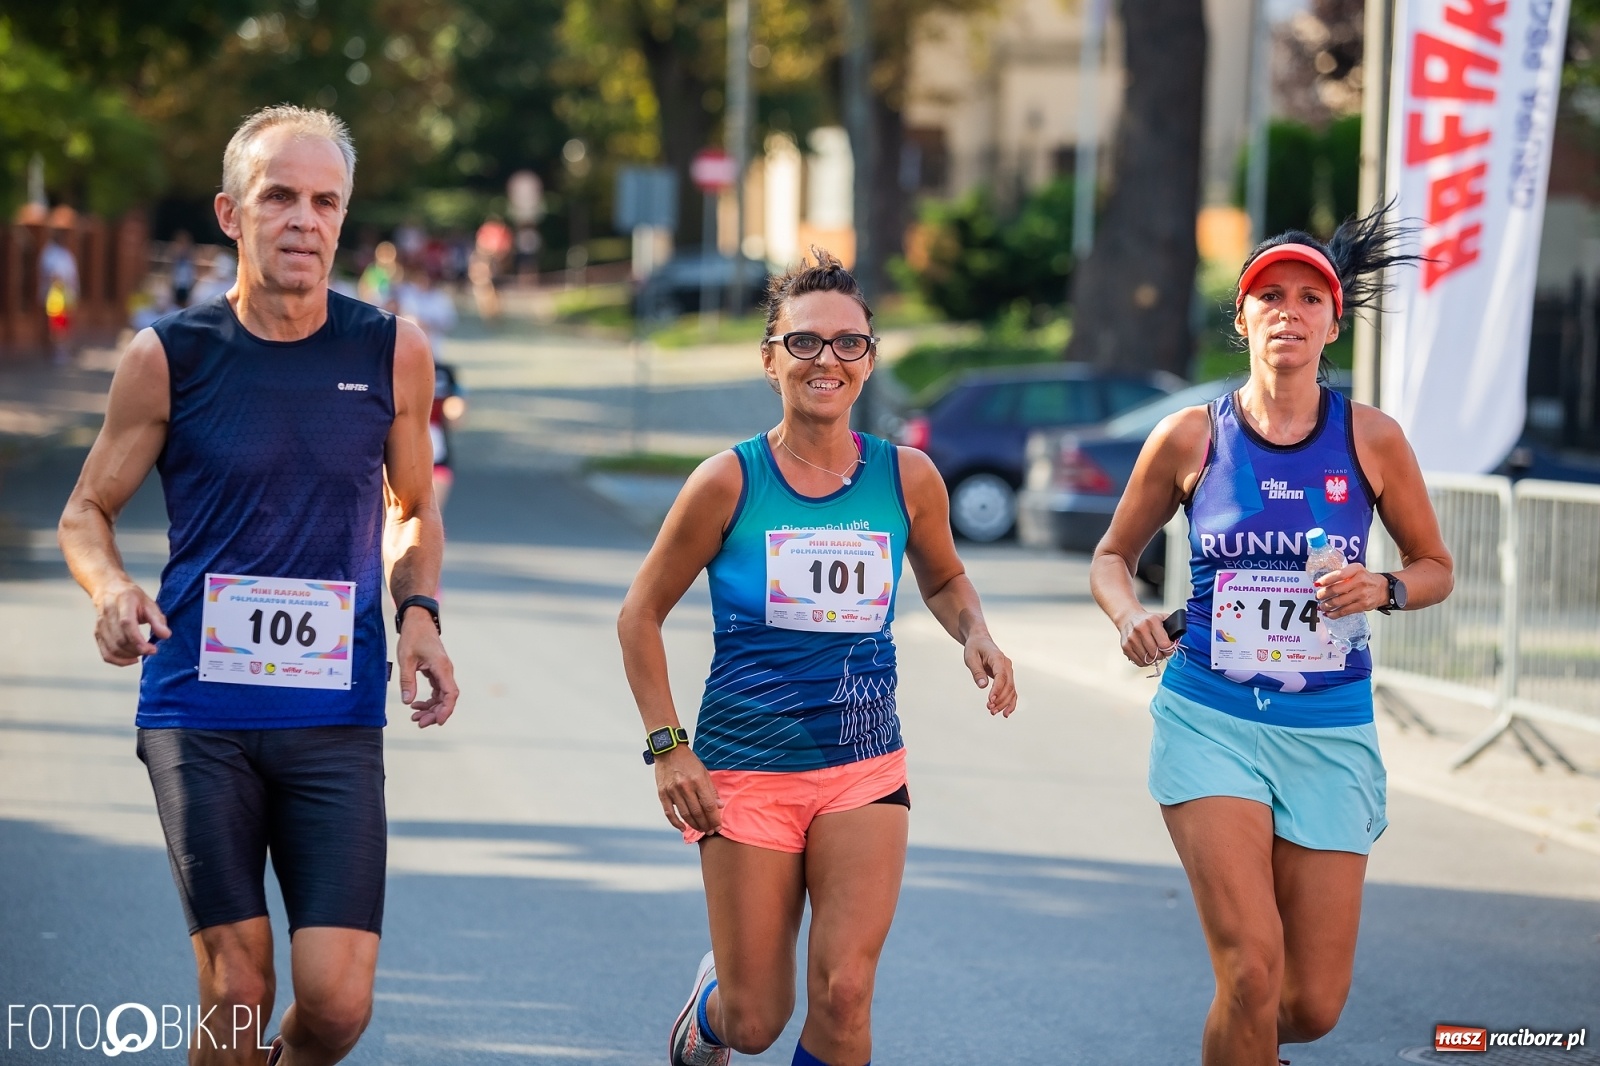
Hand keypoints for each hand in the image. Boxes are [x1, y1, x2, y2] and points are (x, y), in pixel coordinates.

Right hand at [92, 580, 169, 665]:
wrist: (109, 590)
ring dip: (130, 656)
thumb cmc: (132, 598)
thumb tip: (166, 635)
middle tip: (151, 650)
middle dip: (137, 650)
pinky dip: (119, 661)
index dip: (138, 640)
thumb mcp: (149, 603)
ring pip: (112, 649)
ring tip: (143, 652)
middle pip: (119, 639)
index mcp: (123, 602)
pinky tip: (132, 660)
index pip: (126, 624)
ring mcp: (100, 625)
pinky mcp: (98, 634)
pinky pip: (106, 654)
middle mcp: (108, 614)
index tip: (152, 649)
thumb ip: (157, 619)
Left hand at [397, 612, 457, 726]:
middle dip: (435, 713)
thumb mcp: (406, 659)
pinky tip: (415, 704)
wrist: (418, 620)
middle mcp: (446, 671)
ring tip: (414, 716)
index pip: (450, 694)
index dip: (446, 710)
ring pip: (442, 697)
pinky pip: (437, 691)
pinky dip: (428, 700)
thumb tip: (407, 701)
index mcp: (442, 667)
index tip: (437, 721)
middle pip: (447, 699)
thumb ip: (407, 680)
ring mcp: (442, 672)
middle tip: (418, 722)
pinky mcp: (437, 672)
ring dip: (431, 709)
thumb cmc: (413, 636)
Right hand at [654, 746, 722, 833]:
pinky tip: (683, 828)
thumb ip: (711, 790)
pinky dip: (676, 823)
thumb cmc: (688, 761)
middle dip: (706, 824)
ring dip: (694, 825)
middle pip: (698, 812)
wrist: (668, 750)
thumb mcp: (704, 772)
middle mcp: (685, 787)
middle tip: (710, 831)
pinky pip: (669, 813)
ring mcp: (672, 791)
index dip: (714, 818)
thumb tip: (719, 806)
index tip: (718, 826)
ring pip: (685, 814)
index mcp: (698, 780)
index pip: (709, 805)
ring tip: (701, 830)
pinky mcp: (662, 793)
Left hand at [963, 633, 1017, 716]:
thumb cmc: (974, 648)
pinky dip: (1010, 702)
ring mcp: (1009, 671)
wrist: (980, 640)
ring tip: (993, 712)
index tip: (990, 700)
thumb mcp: (970, 657)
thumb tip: (983, 686)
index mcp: (998, 658)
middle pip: (1008, 685)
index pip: (1001, 676)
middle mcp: (1007, 665)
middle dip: (1000, 699)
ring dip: (1004, 703)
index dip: (997, 689)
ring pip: (1012, 690)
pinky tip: (1006, 713)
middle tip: (989, 709)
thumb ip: (977, 671)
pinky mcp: (1007, 677)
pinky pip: (1012, 691)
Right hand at [1117, 609, 1174, 669]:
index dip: (1169, 650)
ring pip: (1147, 659)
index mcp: (1152, 622)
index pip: (1164, 644)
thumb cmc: (1147, 620)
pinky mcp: (1125, 646)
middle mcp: (1140, 629)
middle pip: (1156, 653)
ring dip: (1153, 659)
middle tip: (1161, 652)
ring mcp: (1132, 639)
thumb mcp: (1162, 618)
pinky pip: (1138, 662)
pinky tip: (1145, 655)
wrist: (1128, 617)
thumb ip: (1172, 627)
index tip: (1169, 649)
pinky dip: (1144, 662)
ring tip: (1153, 653)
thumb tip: (1177, 642)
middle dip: (1161, 655)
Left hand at [1314, 563, 1385, 617]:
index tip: (1317, 584)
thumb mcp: (1356, 571)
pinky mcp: (1363, 605)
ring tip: (1321, 605)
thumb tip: (1322, 583)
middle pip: (1336, 589)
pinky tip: (1328, 614)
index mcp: (1356, 570)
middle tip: (1318, 596)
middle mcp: (1360, 581)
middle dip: (1323, 594)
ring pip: (1339, 602)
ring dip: (1327, 605)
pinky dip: (1334, 614)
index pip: (1338, 575)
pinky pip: (1345, 611)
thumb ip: (1342, 574)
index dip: (1326, 580)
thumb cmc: (1366, 579)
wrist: (1384, 589)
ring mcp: (1362, 594)